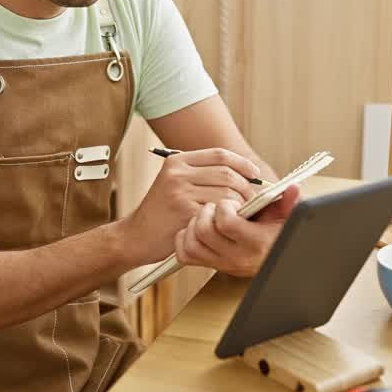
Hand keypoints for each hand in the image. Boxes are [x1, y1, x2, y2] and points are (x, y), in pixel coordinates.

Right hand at [121, 148, 261, 263]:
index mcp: (177, 161)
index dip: (242, 163)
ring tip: (239, 213)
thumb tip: (245, 173)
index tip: (254, 175)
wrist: (136, 236)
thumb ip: (202, 174)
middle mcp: (177, 173)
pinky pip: (218, 212)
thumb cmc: (162, 213)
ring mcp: (179, 192)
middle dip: (246, 187)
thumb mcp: (175, 183)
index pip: (220, 155)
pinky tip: (225, 224)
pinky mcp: (184, 212)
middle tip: (252, 200)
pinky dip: (228, 218)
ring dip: (240, 205)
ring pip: (226, 193)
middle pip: (227, 173)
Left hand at [174, 184, 300, 276]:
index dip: (224, 206)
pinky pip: (185, 254)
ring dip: (194, 224)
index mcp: (256, 242)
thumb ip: (289, 202)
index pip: (226, 223)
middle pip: (204, 231)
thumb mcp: (287, 218)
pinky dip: (185, 238)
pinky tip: (196, 227)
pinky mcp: (211, 266)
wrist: (275, 261)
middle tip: (215, 206)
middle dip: (206, 212)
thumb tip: (293, 188)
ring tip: (206, 216)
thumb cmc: (279, 234)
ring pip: (192, 243)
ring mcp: (222, 264)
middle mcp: (237, 257)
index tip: (231, 202)